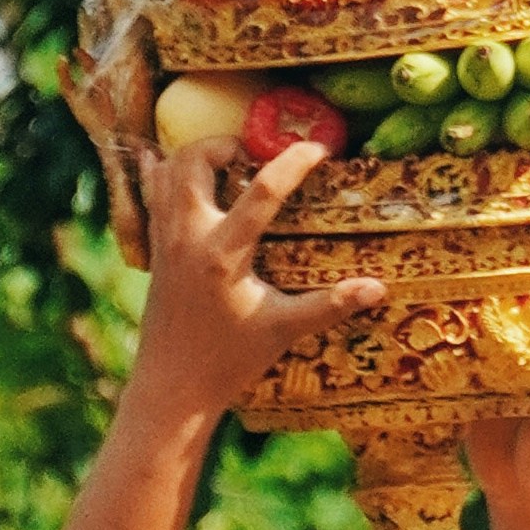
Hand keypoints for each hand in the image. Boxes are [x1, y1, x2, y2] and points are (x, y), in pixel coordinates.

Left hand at [129, 141, 376, 422]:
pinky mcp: (154, 249)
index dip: (294, 161)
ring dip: (197, 155)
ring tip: (228, 162)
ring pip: (167, 171)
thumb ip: (330, 305)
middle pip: (195, 161)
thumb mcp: (284, 330)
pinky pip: (151, 194)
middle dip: (226, 144)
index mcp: (224, 254)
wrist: (172, 385)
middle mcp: (188, 237)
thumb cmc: (229, 359)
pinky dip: (163, 173)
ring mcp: (165, 240)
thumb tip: (378, 288)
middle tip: (255, 154)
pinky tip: (175, 167)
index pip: (263, 190)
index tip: (319, 149)